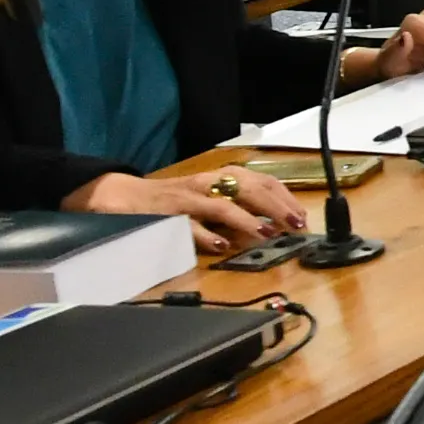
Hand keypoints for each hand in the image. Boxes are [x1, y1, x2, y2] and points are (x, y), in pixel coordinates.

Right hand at [70, 165, 308, 257]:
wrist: (122, 195)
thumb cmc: (173, 199)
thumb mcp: (210, 196)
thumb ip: (238, 205)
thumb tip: (275, 223)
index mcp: (220, 177)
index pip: (261, 181)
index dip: (284, 198)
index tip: (301, 215)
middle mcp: (206, 184)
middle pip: (248, 190)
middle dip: (274, 207)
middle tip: (294, 225)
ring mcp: (186, 200)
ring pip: (221, 205)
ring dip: (246, 220)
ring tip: (266, 234)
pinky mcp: (166, 217)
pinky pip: (188, 226)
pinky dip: (206, 236)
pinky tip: (221, 246)